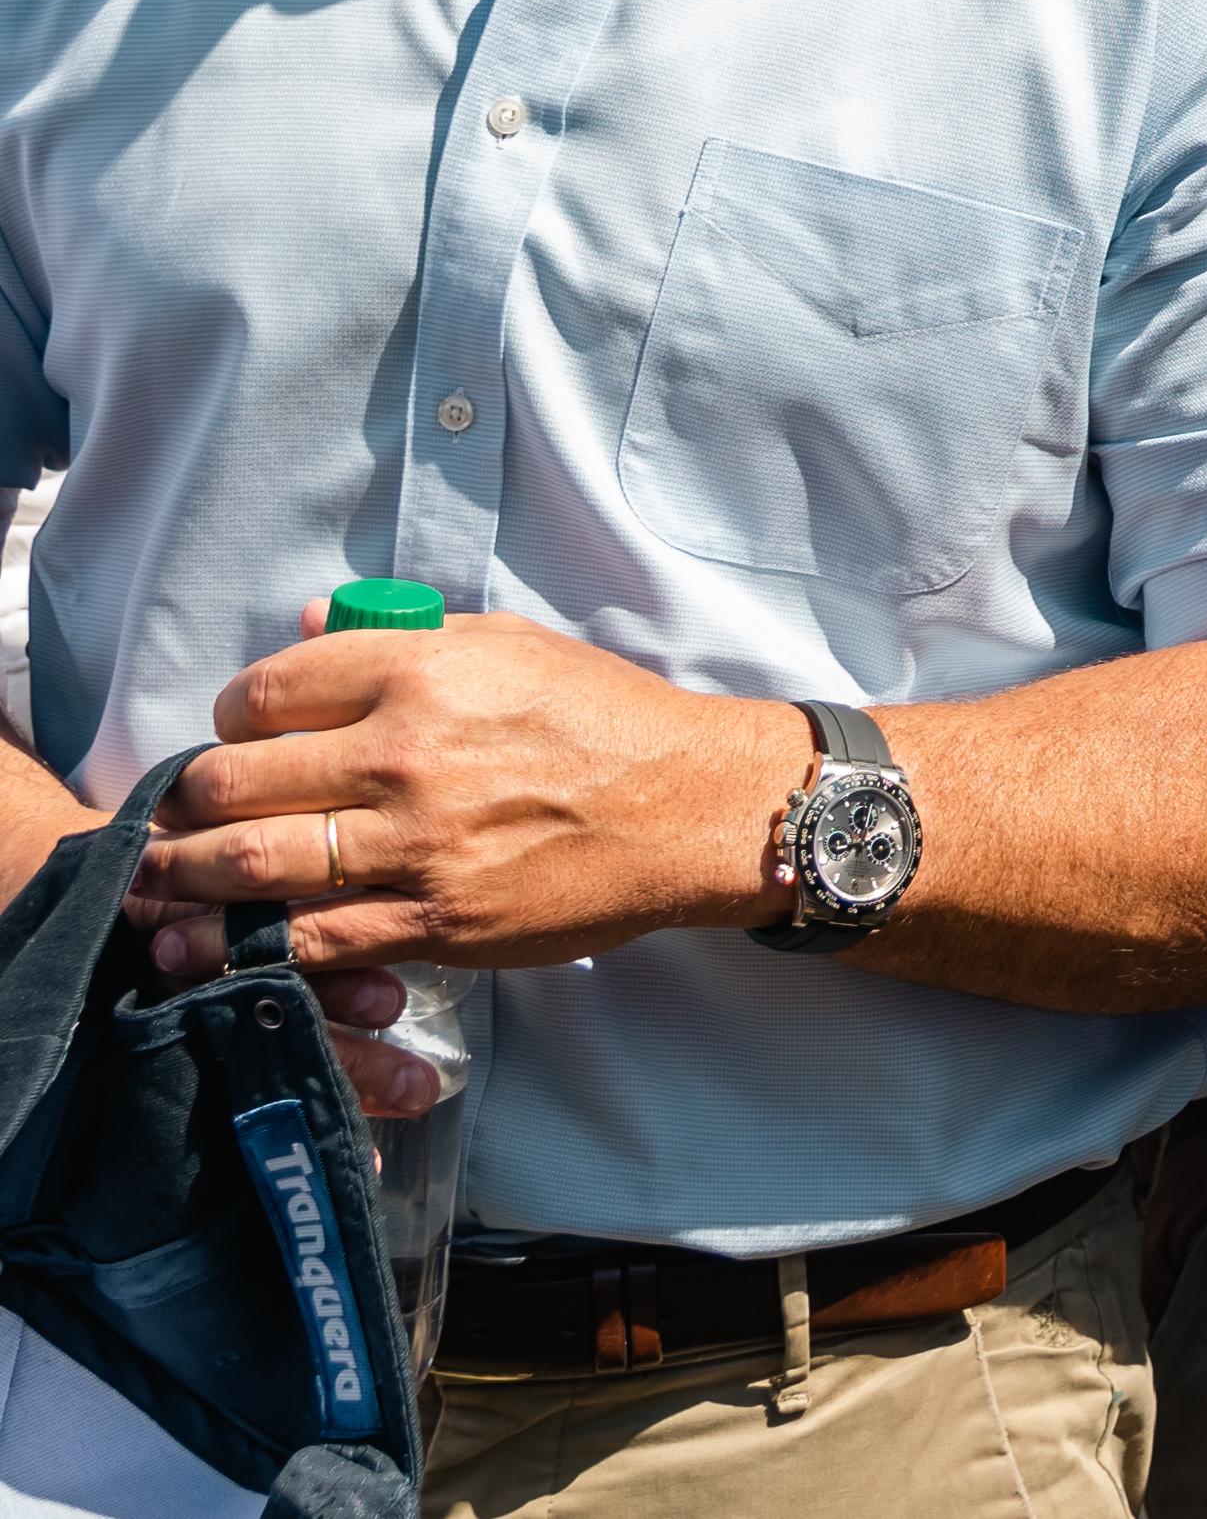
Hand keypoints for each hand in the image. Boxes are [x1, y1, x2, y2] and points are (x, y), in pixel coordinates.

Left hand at [130, 606, 802, 979]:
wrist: (692, 806)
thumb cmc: (604, 717)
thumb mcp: (510, 643)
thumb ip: (400, 632)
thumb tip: (310, 619)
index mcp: (420, 671)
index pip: (262, 691)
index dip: (230, 718)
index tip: (239, 739)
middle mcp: (404, 754)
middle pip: (229, 783)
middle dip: (186, 805)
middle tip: (178, 818)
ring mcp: (415, 844)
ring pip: (247, 866)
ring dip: (180, 880)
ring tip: (152, 886)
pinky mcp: (434, 920)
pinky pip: (306, 939)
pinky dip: (241, 948)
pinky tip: (204, 948)